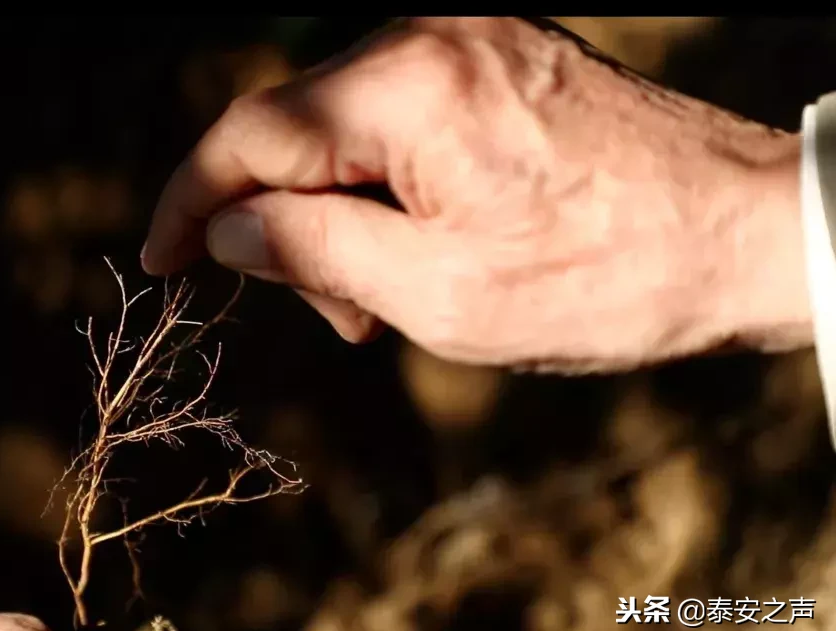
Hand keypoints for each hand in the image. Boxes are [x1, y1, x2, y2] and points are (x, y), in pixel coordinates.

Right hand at [141, 17, 810, 371]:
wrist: (746, 233)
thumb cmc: (603, 275)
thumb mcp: (435, 291)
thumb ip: (310, 248)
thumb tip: (227, 226)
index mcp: (404, 85)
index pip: (250, 135)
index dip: (192, 203)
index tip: (163, 261)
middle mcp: (430, 34)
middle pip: (298, 129)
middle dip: (291, 226)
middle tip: (337, 318)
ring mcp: (472, 36)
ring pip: (350, 127)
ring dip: (346, 213)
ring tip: (389, 299)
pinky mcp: (502, 55)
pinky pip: (406, 116)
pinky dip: (392, 185)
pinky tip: (423, 244)